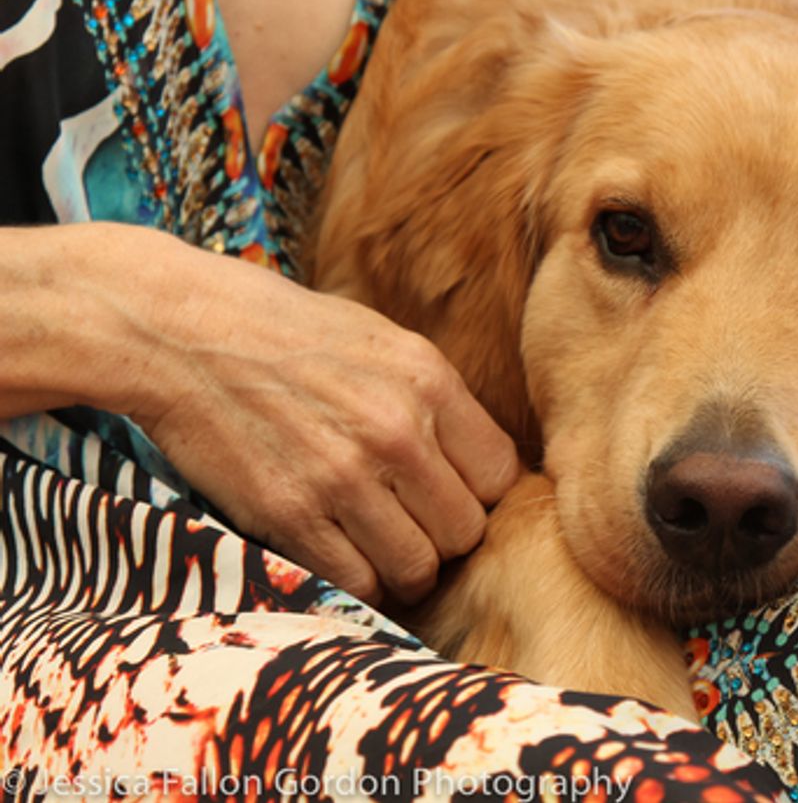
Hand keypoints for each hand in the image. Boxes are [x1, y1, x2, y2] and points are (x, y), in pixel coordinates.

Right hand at [2, 223, 516, 604]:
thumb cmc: (287, 333)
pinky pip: (356, 582)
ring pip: (418, 568)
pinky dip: (356, 581)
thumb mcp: (384, 342)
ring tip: (377, 542)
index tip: (452, 492)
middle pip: (466, 531)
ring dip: (403, 566)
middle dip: (444, 534)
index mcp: (429, 382)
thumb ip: (438, 402)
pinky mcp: (289, 515)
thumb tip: (483, 464)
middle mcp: (396, 432)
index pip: (501, 476)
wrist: (180, 331)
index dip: (480, 494)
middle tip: (411, 521)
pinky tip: (340, 552)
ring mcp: (342, 478)